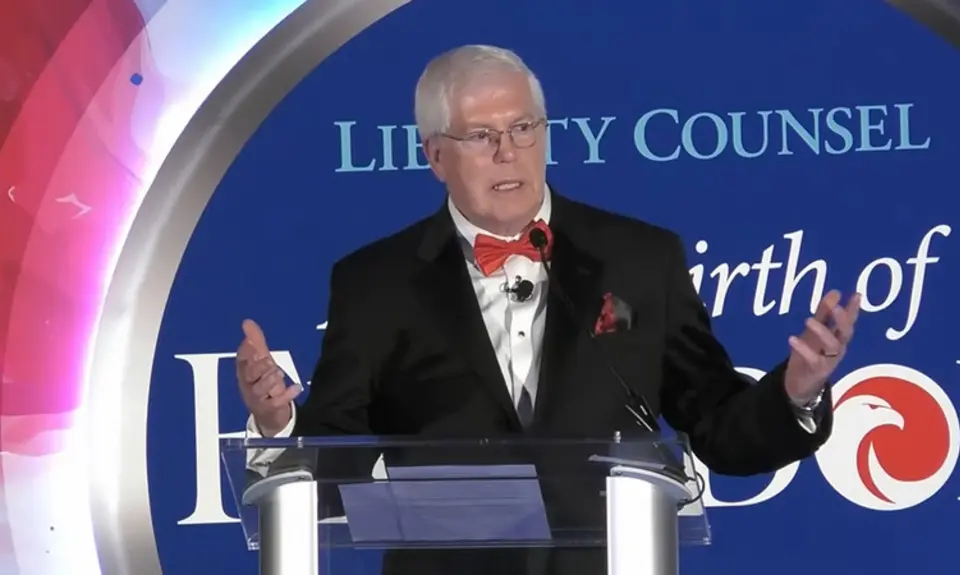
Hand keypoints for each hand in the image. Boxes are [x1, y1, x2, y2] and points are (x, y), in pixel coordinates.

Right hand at [236, 319, 300, 434]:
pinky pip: (275, 403)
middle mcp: (248, 386)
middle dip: (257, 366)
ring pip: (259, 389)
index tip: (250, 342)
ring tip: (278, 373)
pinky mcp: (268, 409)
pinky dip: (286, 395)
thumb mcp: (261, 363)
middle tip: (268, 360)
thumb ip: (256, 343)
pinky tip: (297, 387)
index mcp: (245, 373)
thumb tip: (247, 322)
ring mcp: (257, 399)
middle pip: (248, 375)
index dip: (245, 352)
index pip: (241, 361)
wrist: (269, 415)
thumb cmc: (263, 384)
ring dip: (268, 380)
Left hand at [784, 290, 861, 404]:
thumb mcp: (815, 331)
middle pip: (846, 333)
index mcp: (839, 337)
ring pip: (833, 346)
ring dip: (822, 332)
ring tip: (809, 320)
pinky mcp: (817, 370)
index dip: (853, 309)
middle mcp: (838, 348)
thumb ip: (824, 313)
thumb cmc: (811, 354)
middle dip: (842, 320)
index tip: (856, 295)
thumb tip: (836, 292)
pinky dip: (803, 349)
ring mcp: (829, 360)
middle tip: (836, 308)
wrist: (801, 383)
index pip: (848, 321)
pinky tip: (792, 339)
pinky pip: (813, 359)